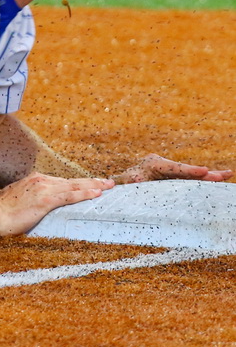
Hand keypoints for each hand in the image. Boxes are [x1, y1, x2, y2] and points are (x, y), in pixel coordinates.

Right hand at [0, 172, 113, 235]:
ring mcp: (44, 189)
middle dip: (91, 181)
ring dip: (93, 186)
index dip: (78, 183)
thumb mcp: (17, 199)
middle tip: (108, 182)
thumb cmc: (1, 211)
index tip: (91, 184)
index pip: (62, 182)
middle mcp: (41, 180)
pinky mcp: (46, 200)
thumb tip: (37, 206)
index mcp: (34, 180)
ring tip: (108, 186)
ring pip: (74, 186)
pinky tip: (96, 194)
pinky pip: (70, 195)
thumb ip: (30, 198)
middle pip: (72, 181)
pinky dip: (85, 193)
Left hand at [111, 154, 232, 184]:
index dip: (189, 170)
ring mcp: (169, 170)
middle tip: (223, 175)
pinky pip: (188, 180)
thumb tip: (136, 179)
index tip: (204, 171)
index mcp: (152, 163)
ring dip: (208, 177)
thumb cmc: (123, 182)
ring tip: (226, 175)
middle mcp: (163, 164)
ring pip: (190, 175)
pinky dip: (202, 181)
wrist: (121, 182)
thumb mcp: (124, 181)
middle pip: (186, 170)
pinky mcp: (172, 178)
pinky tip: (217, 179)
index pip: (173, 168)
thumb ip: (129, 180)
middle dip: (204, 174)